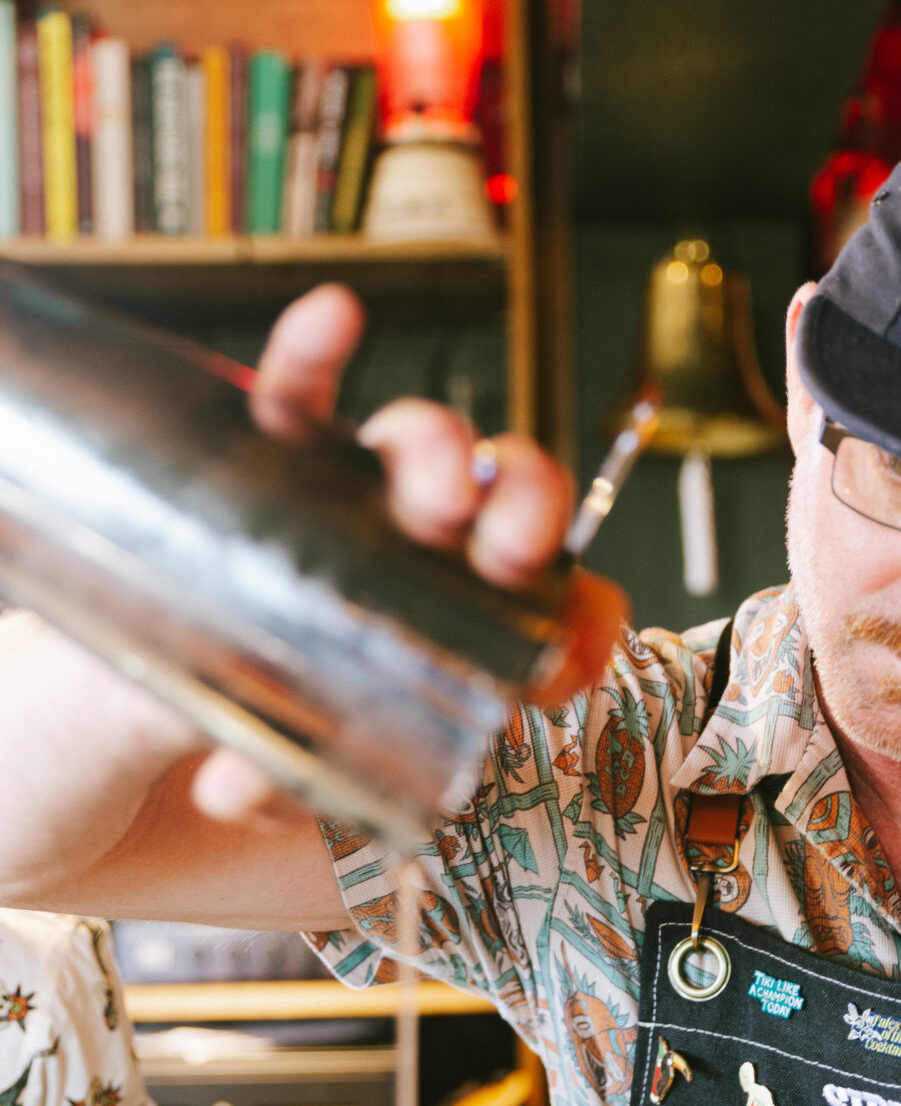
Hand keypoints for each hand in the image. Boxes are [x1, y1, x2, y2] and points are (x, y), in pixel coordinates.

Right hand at [193, 285, 628, 822]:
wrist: (120, 718)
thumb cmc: (236, 739)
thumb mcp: (267, 777)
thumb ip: (270, 780)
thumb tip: (239, 786)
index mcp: (451, 642)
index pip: (544, 619)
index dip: (576, 625)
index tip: (573, 650)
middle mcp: (417, 563)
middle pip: (504, 514)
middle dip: (528, 513)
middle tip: (508, 543)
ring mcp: (349, 503)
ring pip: (419, 452)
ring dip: (441, 448)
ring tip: (436, 481)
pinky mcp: (263, 457)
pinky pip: (296, 398)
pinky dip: (317, 354)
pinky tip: (334, 319)